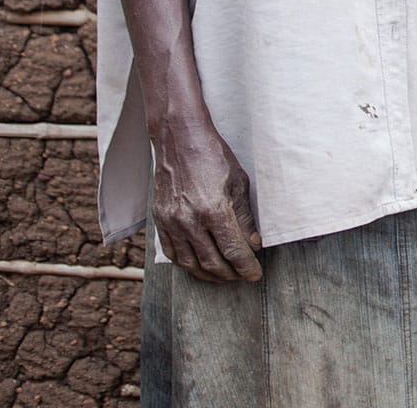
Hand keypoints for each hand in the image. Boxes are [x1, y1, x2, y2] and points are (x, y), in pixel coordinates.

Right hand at [149, 119, 262, 282]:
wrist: (180, 140)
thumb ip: (245, 218)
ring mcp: (172, 222)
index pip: (234, 251)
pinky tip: (199, 266)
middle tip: (242, 277)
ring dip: (209, 275)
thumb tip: (253, 245)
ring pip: (190, 263)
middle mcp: (190, 221)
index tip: (255, 275)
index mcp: (214, 210)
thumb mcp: (239, 184)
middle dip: (231, 274)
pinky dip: (187, 265)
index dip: (247, 267)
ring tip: (223, 276)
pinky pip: (172, 253)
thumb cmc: (214, 158)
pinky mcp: (160, 221)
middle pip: (212, 262)